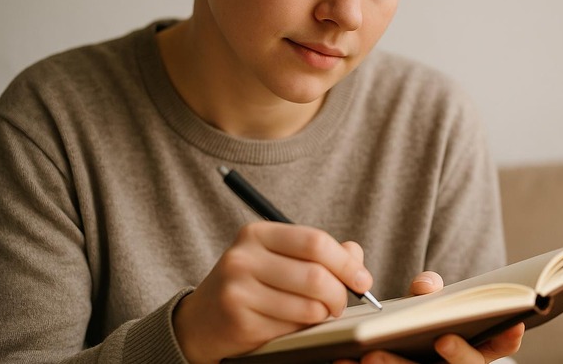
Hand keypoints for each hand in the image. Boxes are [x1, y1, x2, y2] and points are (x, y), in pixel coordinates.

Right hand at [173, 221, 372, 363]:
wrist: (200, 321)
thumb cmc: (250, 285)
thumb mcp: (277, 259)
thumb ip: (319, 253)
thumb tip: (356, 255)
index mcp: (257, 234)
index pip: (315, 242)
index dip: (346, 263)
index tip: (363, 280)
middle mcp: (244, 257)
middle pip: (315, 275)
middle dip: (339, 294)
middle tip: (341, 304)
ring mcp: (238, 290)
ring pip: (308, 305)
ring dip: (323, 315)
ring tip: (318, 314)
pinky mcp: (240, 320)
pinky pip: (291, 327)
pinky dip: (303, 328)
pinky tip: (294, 324)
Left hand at [334, 272, 523, 363]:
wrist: (373, 353)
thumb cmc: (410, 326)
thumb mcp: (421, 308)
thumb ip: (427, 293)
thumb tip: (426, 286)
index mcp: (468, 350)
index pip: (497, 347)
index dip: (508, 338)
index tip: (514, 324)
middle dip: (458, 355)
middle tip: (443, 338)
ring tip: (371, 354)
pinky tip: (342, 361)